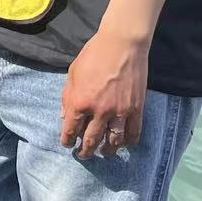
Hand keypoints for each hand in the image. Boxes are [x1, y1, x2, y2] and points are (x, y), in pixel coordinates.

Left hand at [61, 28, 149, 158]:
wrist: (122, 45)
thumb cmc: (93, 55)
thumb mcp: (72, 74)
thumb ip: (67, 97)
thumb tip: (64, 117)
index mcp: (79, 102)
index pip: (71, 130)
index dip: (68, 140)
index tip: (68, 145)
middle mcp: (99, 111)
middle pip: (91, 140)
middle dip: (86, 151)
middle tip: (84, 155)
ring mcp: (120, 112)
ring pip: (114, 141)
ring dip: (108, 150)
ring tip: (105, 153)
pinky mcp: (136, 109)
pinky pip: (133, 133)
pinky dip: (128, 142)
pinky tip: (124, 144)